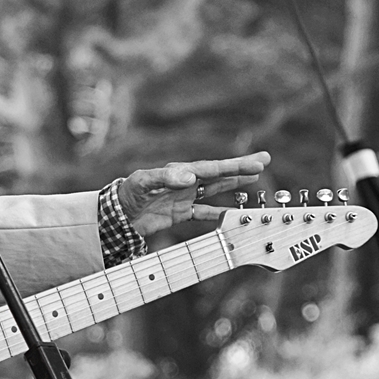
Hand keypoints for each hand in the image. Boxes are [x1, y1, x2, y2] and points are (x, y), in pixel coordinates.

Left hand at [117, 152, 270, 238]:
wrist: (114, 216)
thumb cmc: (126, 195)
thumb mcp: (143, 183)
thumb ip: (166, 178)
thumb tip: (190, 177)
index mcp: (180, 172)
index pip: (212, 168)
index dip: (235, 166)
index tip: (257, 163)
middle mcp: (185, 182)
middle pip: (218, 174)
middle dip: (241, 169)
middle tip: (264, 161)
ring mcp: (184, 197)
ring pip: (215, 190)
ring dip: (234, 185)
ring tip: (255, 179)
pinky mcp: (179, 213)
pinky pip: (204, 213)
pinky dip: (219, 214)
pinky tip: (233, 215)